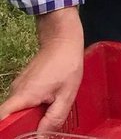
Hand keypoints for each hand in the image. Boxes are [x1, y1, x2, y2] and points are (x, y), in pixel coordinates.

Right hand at [0, 14, 83, 132]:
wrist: (63, 40)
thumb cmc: (66, 64)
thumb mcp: (67, 94)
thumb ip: (54, 118)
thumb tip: (41, 137)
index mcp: (22, 97)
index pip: (2, 119)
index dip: (8, 130)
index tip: (22, 134)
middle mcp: (15, 92)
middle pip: (12, 118)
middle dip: (26, 124)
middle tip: (44, 123)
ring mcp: (18, 87)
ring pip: (20, 109)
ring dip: (33, 114)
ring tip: (51, 108)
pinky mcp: (24, 83)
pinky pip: (25, 100)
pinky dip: (35, 105)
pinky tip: (50, 99)